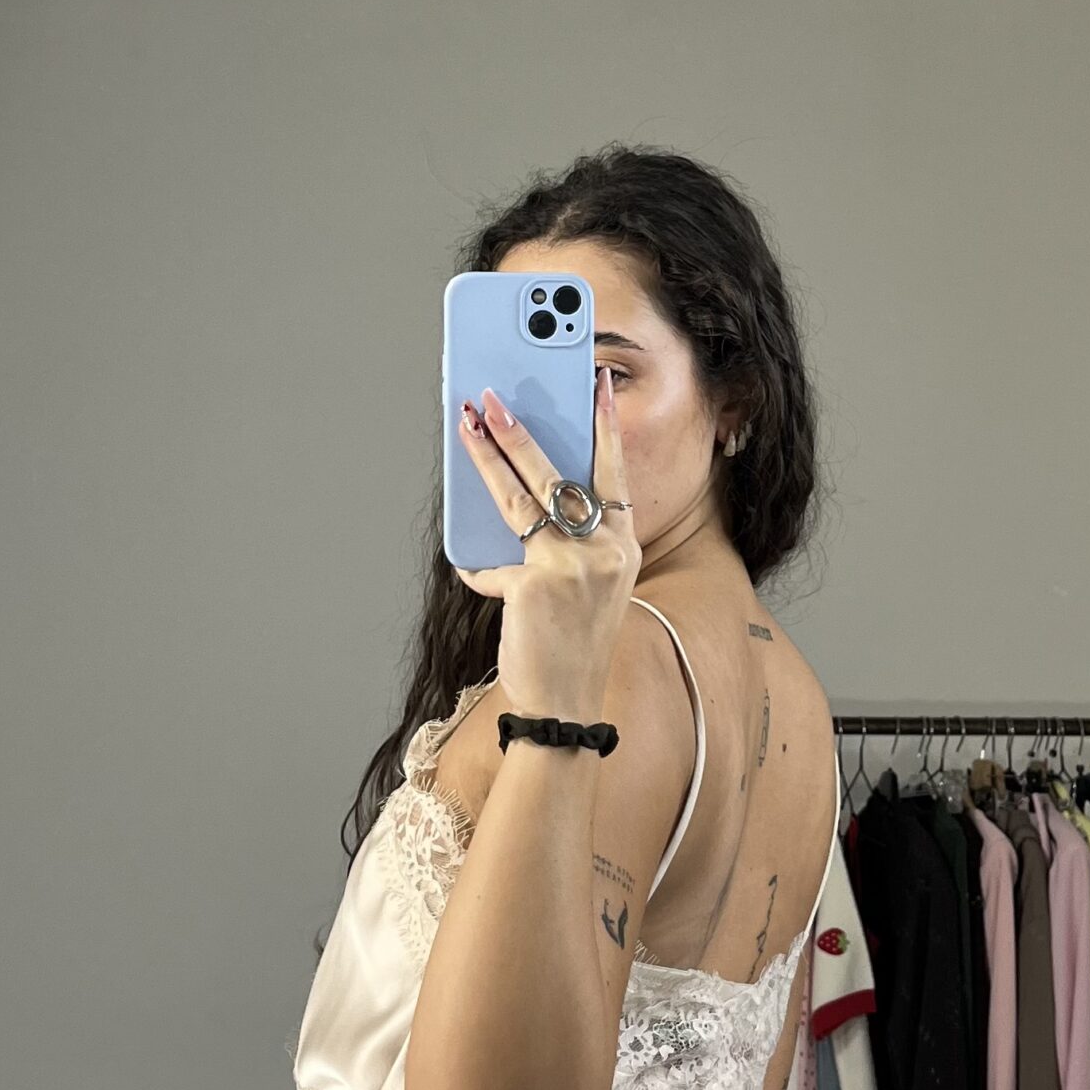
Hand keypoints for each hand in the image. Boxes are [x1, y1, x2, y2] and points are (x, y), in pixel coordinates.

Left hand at [454, 366, 639, 719]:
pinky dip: (476, 568)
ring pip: (520, 498)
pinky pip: (491, 563)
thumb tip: (521, 495)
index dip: (605, 426)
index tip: (598, 384)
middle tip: (492, 399)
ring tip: (466, 425)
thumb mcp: (589, 587)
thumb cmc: (573, 643)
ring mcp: (572, 567)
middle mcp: (605, 552)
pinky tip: (466, 565)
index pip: (614, 472)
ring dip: (487, 457)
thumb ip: (568, 542)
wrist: (565, 705)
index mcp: (623, 548)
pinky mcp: (534, 585)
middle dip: (520, 431)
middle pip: (557, 475)